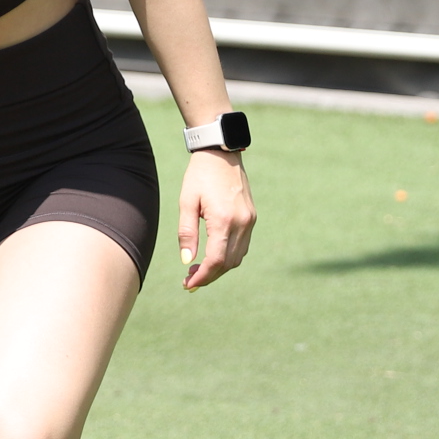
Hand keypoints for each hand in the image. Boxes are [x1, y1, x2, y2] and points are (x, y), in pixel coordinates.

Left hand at [175, 147, 254, 290]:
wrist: (221, 154)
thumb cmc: (199, 176)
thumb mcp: (187, 202)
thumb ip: (187, 233)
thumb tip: (187, 261)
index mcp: (223, 220)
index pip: (215, 260)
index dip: (202, 277)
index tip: (188, 285)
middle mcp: (241, 223)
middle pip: (228, 263)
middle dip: (209, 276)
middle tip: (189, 280)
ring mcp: (250, 220)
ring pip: (237, 258)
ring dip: (219, 269)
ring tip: (198, 270)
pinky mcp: (252, 217)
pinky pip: (243, 246)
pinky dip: (229, 257)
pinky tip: (213, 256)